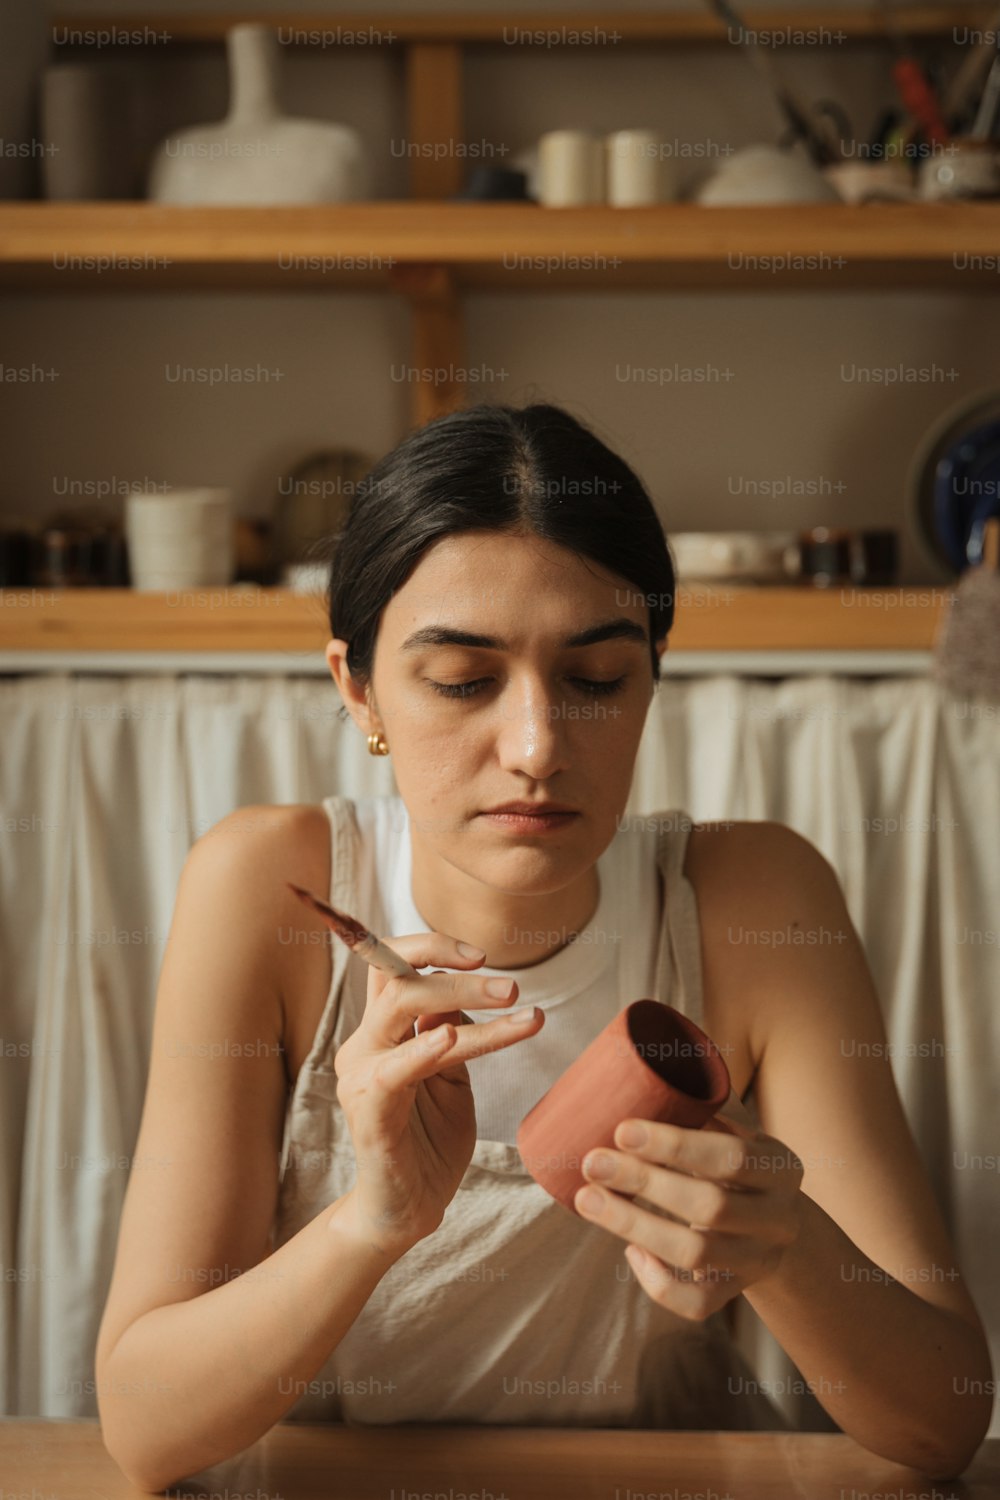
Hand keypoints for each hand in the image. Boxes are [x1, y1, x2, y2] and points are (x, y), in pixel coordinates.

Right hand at [333, 932, 543, 1256]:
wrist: (409, 1210)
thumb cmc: (430, 1140)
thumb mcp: (452, 1075)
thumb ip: (452, 1031)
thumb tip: (463, 989)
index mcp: (382, 1032)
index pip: (393, 965)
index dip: (433, 948)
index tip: (483, 955)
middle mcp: (365, 1044)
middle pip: (398, 978)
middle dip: (458, 973)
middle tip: (511, 985)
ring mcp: (361, 1076)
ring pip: (401, 1010)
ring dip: (459, 998)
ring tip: (511, 1000)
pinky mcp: (369, 1113)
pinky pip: (391, 1072)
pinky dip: (421, 1050)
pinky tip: (451, 1037)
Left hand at [573, 1107, 803, 1319]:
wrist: (775, 1226)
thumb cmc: (735, 1166)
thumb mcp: (734, 1136)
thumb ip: (697, 1119)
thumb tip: (629, 1095)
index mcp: (781, 1168)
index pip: (731, 1156)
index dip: (674, 1145)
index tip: (621, 1131)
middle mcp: (780, 1218)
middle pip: (710, 1207)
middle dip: (644, 1182)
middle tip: (592, 1163)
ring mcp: (760, 1261)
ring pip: (697, 1254)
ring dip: (635, 1225)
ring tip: (589, 1200)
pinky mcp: (736, 1293)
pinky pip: (696, 1303)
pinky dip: (658, 1282)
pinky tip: (631, 1251)